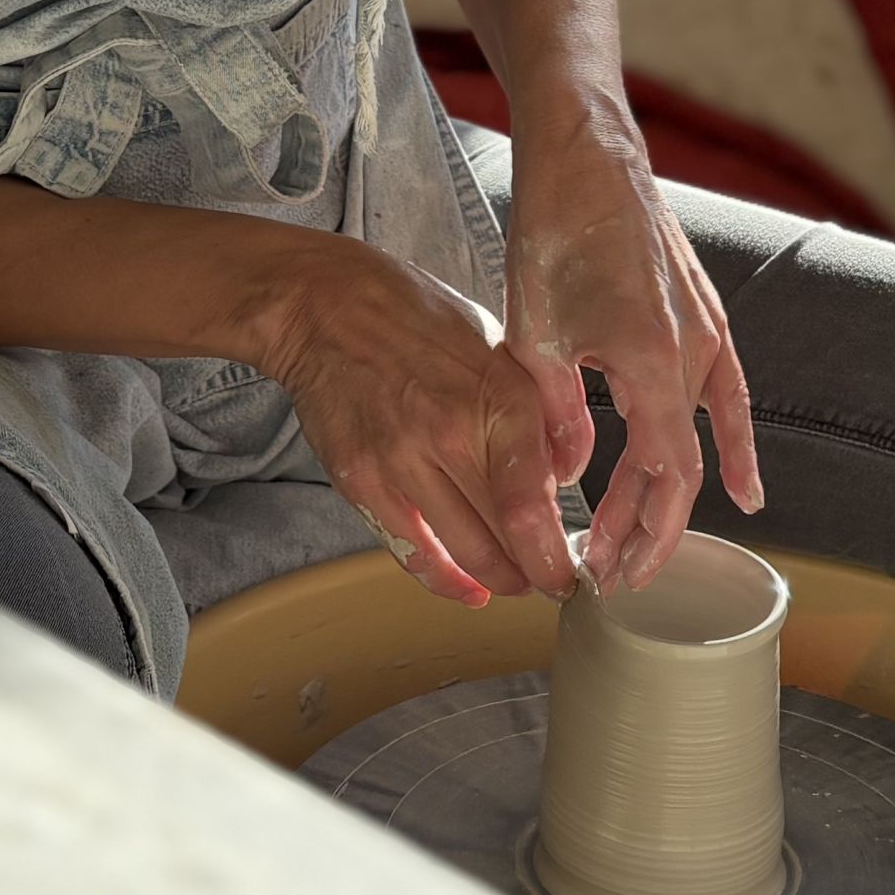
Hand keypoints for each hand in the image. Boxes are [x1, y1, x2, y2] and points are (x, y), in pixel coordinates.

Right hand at [242, 230, 589, 607]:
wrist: (325, 306)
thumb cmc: (415, 317)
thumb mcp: (498, 345)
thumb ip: (536, 411)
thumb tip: (568, 473)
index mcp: (499, 397)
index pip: (532, 504)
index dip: (554, 556)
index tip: (569, 571)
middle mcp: (452, 434)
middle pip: (504, 539)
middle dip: (536, 573)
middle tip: (549, 580)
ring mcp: (401, 462)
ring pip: (463, 553)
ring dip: (497, 579)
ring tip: (513, 581)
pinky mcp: (361, 481)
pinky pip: (411, 551)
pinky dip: (444, 579)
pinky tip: (467, 588)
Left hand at [506, 109, 759, 594]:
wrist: (587, 151)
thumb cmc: (556, 230)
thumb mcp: (534, 335)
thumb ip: (554, 416)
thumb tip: (566, 474)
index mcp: (654, 363)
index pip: (664, 476)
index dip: (640, 531)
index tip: (611, 571)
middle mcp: (694, 353)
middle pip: (683, 466)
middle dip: (647, 524)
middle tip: (611, 569)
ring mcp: (706, 331)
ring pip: (698, 434)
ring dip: (670, 490)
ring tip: (644, 540)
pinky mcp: (702, 312)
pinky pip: (727, 394)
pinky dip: (734, 442)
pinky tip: (744, 486)